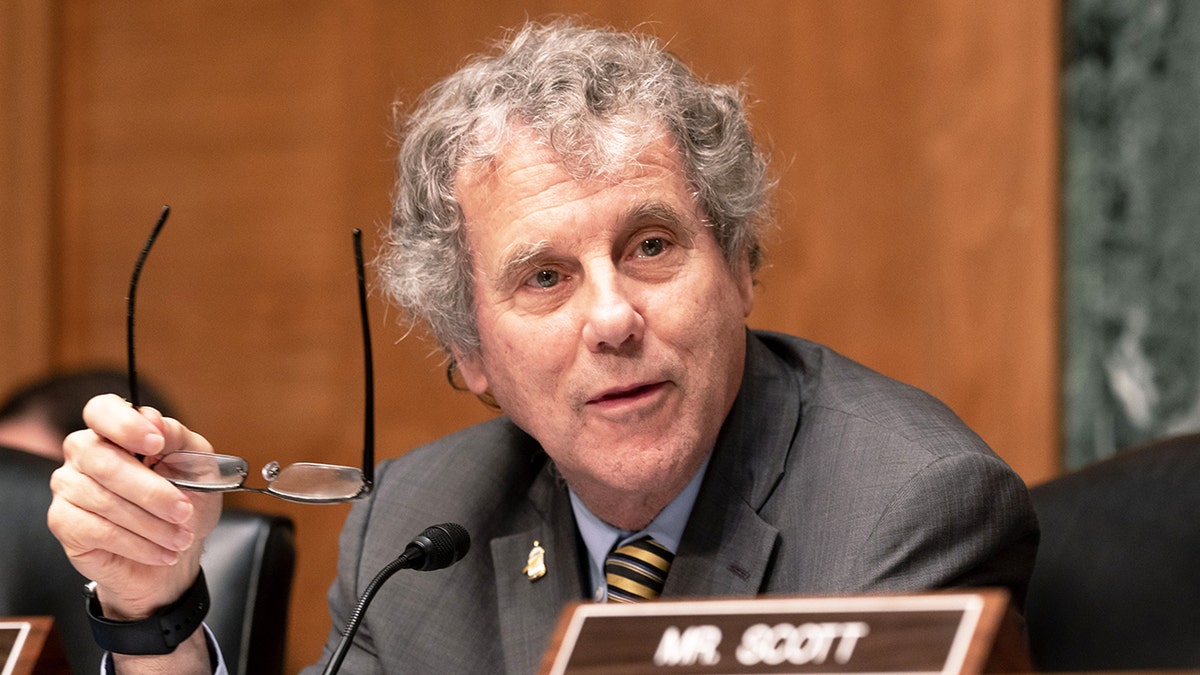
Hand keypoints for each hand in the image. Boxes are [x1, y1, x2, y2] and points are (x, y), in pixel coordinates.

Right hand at [48, 394, 221, 618]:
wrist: (177, 549)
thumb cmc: (186, 500)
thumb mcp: (197, 466)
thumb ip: (177, 438)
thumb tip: (153, 419)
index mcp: (115, 431)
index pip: (101, 410)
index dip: (125, 424)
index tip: (156, 443)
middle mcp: (84, 452)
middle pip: (103, 461)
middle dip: (151, 491)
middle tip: (184, 511)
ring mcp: (68, 486)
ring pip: (103, 500)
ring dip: (151, 524)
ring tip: (180, 538)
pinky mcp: (63, 522)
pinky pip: (97, 531)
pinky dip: (136, 544)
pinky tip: (160, 552)